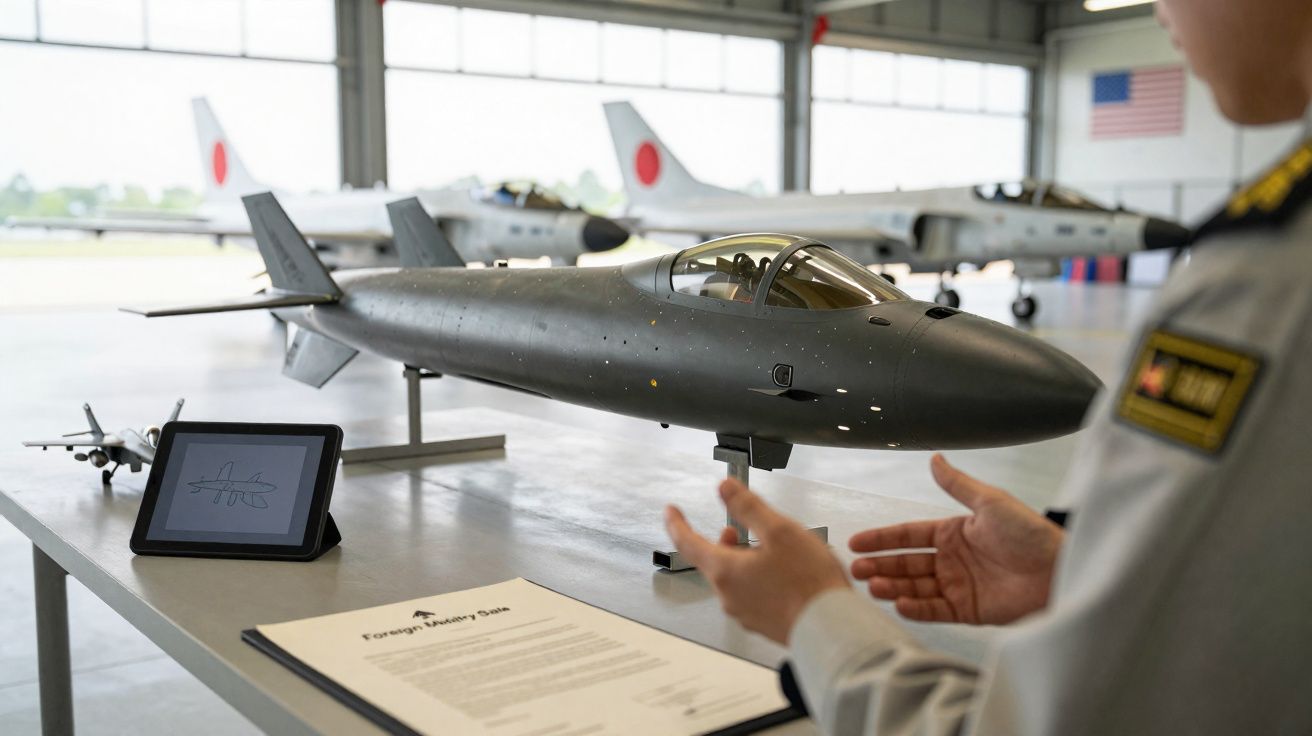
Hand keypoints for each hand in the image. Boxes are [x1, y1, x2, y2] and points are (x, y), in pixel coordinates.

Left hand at [665, 479, 847, 644]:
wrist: (831, 629)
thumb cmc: (808, 584)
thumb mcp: (779, 531)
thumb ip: (748, 507)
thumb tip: (725, 488)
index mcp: (726, 572)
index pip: (688, 543)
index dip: (677, 523)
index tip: (671, 512)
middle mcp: (730, 596)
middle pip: (714, 561)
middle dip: (723, 541)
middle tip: (736, 528)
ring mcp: (746, 613)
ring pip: (735, 579)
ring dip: (744, 560)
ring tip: (769, 551)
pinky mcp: (764, 624)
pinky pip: (752, 595)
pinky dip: (758, 579)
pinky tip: (783, 575)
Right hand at [849, 454, 1062, 624]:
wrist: (1060, 572)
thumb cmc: (1031, 534)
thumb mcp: (991, 502)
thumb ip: (958, 484)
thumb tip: (934, 458)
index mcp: (953, 532)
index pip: (909, 535)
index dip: (882, 538)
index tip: (857, 542)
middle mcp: (951, 560)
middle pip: (906, 563)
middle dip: (880, 565)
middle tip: (857, 569)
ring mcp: (957, 586)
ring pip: (915, 587)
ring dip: (893, 586)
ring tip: (874, 586)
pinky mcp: (968, 610)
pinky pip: (935, 609)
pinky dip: (917, 608)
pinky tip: (900, 603)